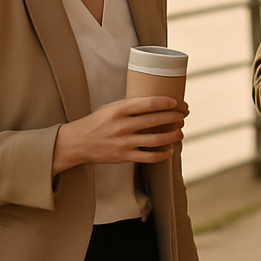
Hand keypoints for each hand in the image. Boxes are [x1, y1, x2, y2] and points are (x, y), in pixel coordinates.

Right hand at [52, 96, 187, 173]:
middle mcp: (122, 126)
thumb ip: (131, 106)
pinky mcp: (124, 157)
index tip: (177, 103)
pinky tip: (170, 150)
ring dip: (173, 135)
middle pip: (156, 120)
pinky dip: (163, 154)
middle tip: (184, 115)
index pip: (148, 103)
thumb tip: (158, 103)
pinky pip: (149, 157)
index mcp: (119, 110)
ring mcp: (124, 142)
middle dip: (175, 117)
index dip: (167, 103)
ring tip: (180, 132)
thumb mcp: (111, 108)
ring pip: (156, 139)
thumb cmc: (97, 122)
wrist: (77, 142)